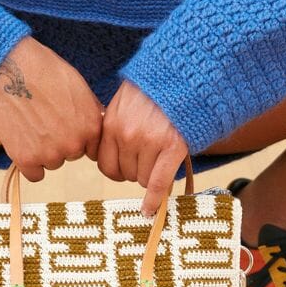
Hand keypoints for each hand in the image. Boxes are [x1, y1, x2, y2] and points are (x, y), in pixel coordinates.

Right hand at [0, 36, 105, 181]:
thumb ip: (91, 111)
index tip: (65, 123)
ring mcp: (50, 154)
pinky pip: (34, 173)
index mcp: (91, 125)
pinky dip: (28, 160)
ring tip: (31, 121)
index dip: (77, 134)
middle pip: (72, 154)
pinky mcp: (26, 160)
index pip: (92, 147)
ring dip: (43, 149)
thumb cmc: (44, 70)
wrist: (10, 67)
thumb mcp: (79, 85)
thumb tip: (99, 123)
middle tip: (45, 117)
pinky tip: (23, 137)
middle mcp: (75, 144)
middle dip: (61, 140)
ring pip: (52, 162)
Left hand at [96, 79, 188, 218]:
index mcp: (112, 124)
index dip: (117, 169)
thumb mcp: (123, 102)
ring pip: (142, 179)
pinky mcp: (171, 147)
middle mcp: (127, 135)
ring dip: (150, 174)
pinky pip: (158, 183)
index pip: (105, 165)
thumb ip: (115, 127)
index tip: (126, 166)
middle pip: (125, 174)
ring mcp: (149, 142)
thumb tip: (110, 155)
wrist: (179, 76)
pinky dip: (154, 199)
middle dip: (136, 169)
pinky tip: (151, 210)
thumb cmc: (151, 90)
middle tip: (149, 154)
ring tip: (161, 154)